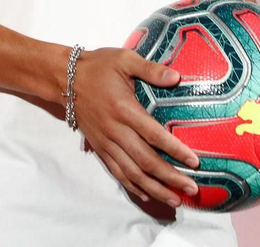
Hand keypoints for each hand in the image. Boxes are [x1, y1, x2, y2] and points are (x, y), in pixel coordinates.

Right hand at [72, 47, 201, 208]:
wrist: (65, 78)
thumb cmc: (98, 67)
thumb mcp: (124, 59)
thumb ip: (150, 69)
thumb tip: (177, 77)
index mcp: (124, 109)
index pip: (154, 135)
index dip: (175, 150)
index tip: (194, 162)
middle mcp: (115, 130)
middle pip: (145, 160)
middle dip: (170, 177)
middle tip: (192, 189)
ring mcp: (106, 141)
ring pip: (132, 172)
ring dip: (154, 188)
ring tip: (174, 199)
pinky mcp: (99, 147)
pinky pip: (116, 171)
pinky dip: (132, 186)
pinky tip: (147, 195)